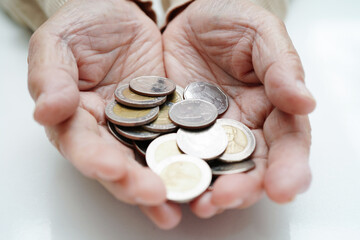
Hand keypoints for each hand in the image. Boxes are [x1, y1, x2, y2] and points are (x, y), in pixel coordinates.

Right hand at [28, 0, 180, 228]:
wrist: (125, 14)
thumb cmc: (87, 24)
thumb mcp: (60, 41)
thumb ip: (50, 75)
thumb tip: (47, 111)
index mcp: (76, 117)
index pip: (81, 143)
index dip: (93, 158)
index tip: (110, 168)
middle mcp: (108, 132)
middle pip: (119, 164)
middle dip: (133, 183)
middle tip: (154, 195)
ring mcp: (141, 129)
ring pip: (150, 162)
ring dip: (164, 183)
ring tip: (181, 202)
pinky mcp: (170, 121)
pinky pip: (180, 142)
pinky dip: (190, 159)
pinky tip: (205, 175)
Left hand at [160, 0, 315, 220]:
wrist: (186, 18)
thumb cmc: (229, 20)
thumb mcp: (260, 33)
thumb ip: (282, 66)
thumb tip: (305, 102)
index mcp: (270, 108)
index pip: (286, 142)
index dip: (288, 167)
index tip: (284, 188)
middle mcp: (241, 128)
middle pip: (250, 167)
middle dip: (243, 189)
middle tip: (227, 199)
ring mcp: (206, 134)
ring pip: (213, 170)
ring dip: (208, 190)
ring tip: (201, 203)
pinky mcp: (173, 131)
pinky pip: (175, 155)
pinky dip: (174, 171)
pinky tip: (167, 183)